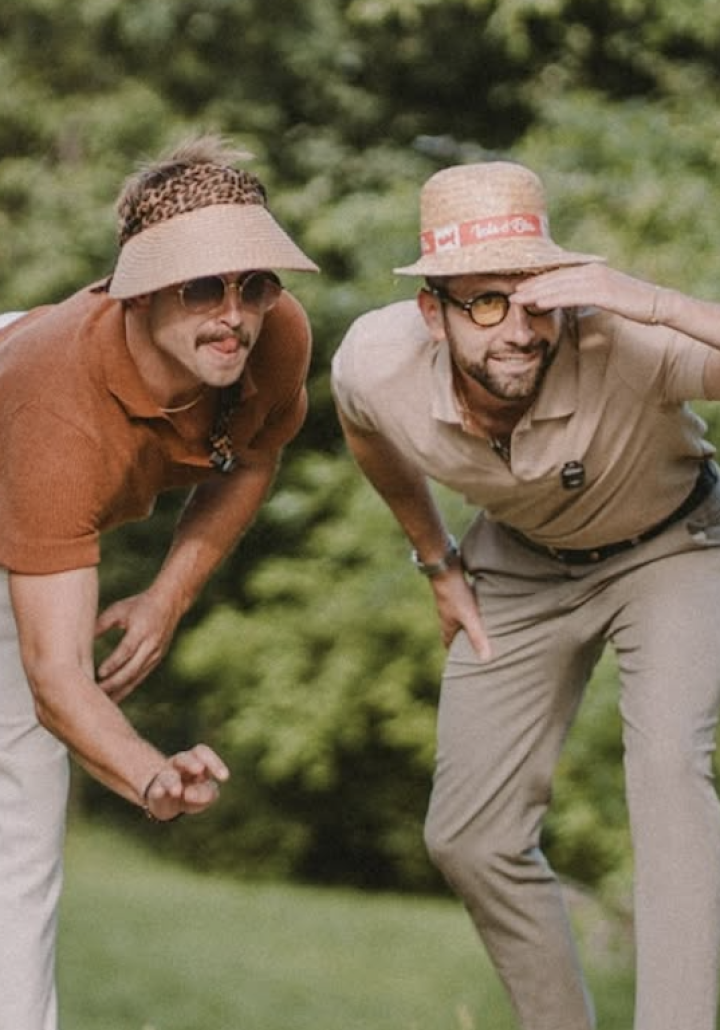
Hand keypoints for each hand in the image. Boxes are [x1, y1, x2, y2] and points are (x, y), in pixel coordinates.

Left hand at [95, 589, 181, 701]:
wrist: (170, 603)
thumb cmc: (139, 605)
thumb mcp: (119, 610)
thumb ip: (101, 624)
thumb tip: (81, 641)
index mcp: (141, 630)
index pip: (127, 650)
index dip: (113, 663)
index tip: (99, 674)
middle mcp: (151, 645)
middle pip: (132, 669)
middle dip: (114, 683)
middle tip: (96, 694)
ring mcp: (156, 654)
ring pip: (136, 677)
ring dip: (120, 690)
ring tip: (102, 702)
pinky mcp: (156, 660)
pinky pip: (140, 677)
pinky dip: (127, 687)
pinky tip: (116, 696)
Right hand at [143, 745, 229, 820]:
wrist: (168, 801)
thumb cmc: (193, 793)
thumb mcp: (206, 794)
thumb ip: (207, 794)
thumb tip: (190, 794)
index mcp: (195, 761)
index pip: (201, 752)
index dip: (213, 762)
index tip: (225, 778)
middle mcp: (179, 766)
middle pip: (184, 758)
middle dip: (191, 763)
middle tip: (199, 770)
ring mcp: (165, 778)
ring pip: (168, 775)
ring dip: (173, 782)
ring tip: (177, 791)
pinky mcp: (155, 792)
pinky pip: (155, 790)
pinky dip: (158, 791)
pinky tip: (159, 792)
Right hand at [430, 566, 491, 659]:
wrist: (445, 568)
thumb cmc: (455, 594)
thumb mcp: (469, 617)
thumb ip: (477, 637)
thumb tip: (486, 660)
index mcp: (447, 625)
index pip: (448, 643)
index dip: (454, 653)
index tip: (462, 661)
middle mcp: (447, 616)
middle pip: (455, 631)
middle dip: (463, 639)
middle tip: (475, 646)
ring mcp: (451, 604)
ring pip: (459, 618)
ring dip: (468, 624)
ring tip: (482, 628)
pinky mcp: (456, 592)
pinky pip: (465, 605)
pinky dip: (472, 609)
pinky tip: (482, 606)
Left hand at [512, 263, 658, 323]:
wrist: (656, 303)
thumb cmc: (631, 302)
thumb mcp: (604, 294)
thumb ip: (586, 292)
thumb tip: (571, 298)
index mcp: (589, 270)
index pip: (557, 275)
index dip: (536, 281)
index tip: (518, 288)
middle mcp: (590, 271)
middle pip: (553, 279)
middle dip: (530, 287)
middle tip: (509, 294)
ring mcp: (596, 280)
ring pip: (558, 286)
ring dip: (535, 292)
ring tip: (516, 299)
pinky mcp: (602, 292)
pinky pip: (572, 296)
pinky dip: (553, 298)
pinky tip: (538, 303)